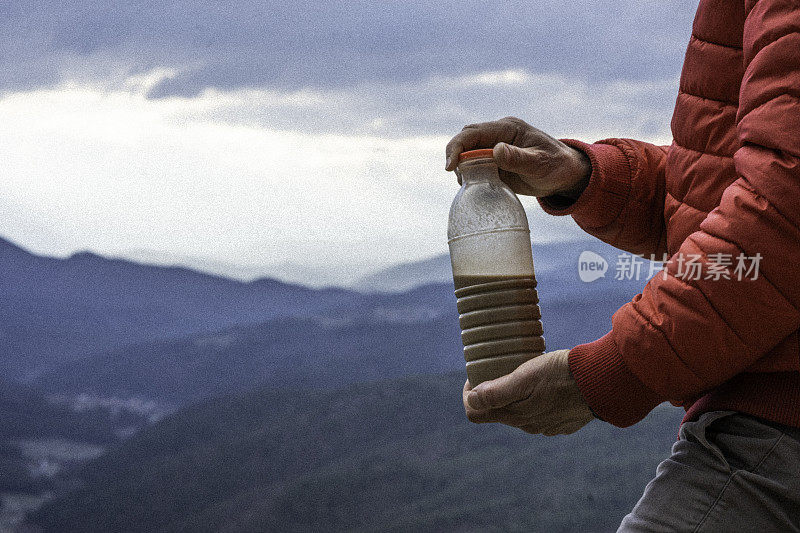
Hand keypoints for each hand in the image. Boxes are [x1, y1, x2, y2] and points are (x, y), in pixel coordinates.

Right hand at [445, 116, 590, 198]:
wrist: (566, 174)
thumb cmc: (557, 165)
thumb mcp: (540, 163)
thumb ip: (519, 158)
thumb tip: (496, 151)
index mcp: (507, 128)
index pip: (474, 132)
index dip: (458, 147)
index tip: (451, 166)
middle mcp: (498, 135)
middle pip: (466, 140)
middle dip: (456, 156)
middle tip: (457, 178)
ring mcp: (495, 148)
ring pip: (468, 153)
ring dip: (462, 167)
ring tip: (467, 185)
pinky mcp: (495, 162)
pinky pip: (475, 166)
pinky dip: (469, 175)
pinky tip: (473, 187)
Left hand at [462, 349, 593, 435]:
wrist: (603, 382)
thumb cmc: (561, 375)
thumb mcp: (524, 377)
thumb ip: (497, 392)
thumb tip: (472, 399)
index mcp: (514, 415)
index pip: (474, 414)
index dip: (469, 395)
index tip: (474, 376)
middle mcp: (528, 425)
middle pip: (497, 412)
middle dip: (492, 393)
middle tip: (499, 368)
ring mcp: (547, 425)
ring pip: (520, 412)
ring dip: (515, 396)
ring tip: (524, 372)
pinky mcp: (564, 422)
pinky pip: (541, 412)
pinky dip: (536, 399)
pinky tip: (546, 383)